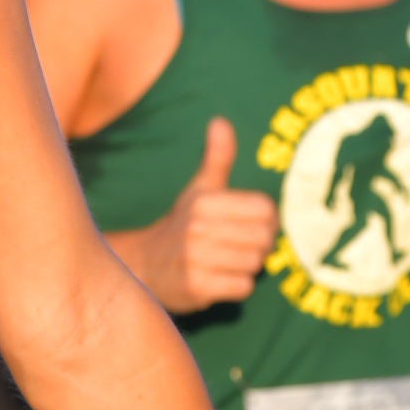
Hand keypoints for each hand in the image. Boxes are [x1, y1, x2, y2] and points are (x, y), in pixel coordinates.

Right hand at [120, 117, 276, 311]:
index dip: (267, 220)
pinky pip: (242, 287)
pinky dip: (237, 286)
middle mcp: (198, 229)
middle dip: (258, 246)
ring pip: (255, 264)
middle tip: (240, 247)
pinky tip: (219, 280)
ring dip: (247, 267)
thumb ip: (216, 158)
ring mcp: (195, 260)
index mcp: (204, 202)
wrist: (142, 265)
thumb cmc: (180, 226)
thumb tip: (220, 121)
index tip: (250, 225)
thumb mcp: (198, 191)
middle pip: (264, 239)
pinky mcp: (196, 288)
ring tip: (227, 263)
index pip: (266, 210)